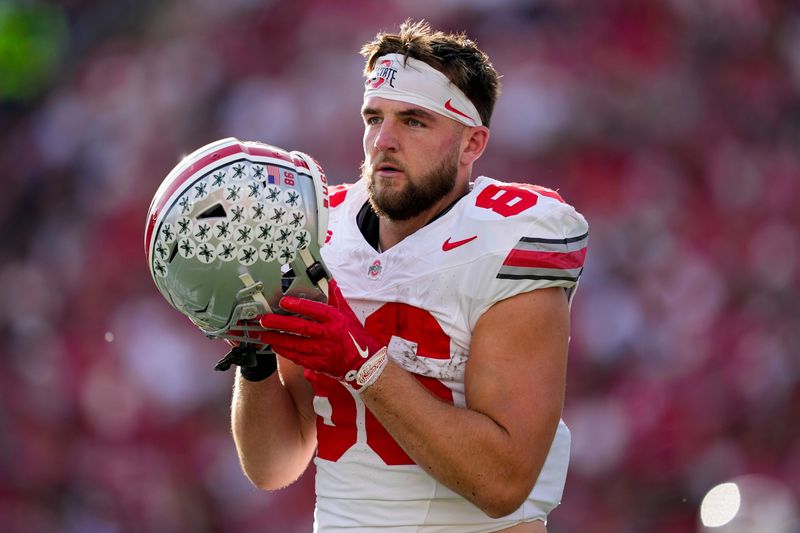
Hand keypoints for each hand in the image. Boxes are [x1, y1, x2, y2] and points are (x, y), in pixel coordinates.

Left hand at [257, 280, 387, 390]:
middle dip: (279, 323)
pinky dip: (285, 352)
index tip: (283, 301)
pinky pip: (298, 357)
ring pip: (295, 344)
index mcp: (335, 319)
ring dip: (277, 339)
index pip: (314, 310)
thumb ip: (336, 298)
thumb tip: (331, 281)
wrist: (363, 363)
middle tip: (264, 319)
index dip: (298, 305)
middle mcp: (328, 334)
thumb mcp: (347, 314)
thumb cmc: (354, 336)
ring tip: (263, 334)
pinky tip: (275, 346)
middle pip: (300, 327)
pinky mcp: (318, 364)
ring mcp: (322, 351)